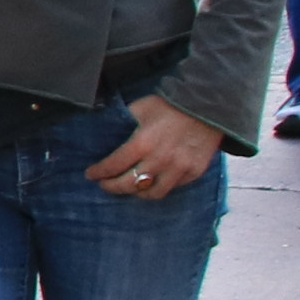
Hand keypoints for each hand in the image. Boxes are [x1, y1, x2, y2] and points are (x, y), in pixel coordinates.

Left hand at [83, 96, 220, 201]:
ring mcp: (179, 169)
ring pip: (151, 194)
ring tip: (129, 187)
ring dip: (136, 192)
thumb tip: (105, 126)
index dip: (98, 173)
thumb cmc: (172, 105)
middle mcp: (160, 160)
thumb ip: (123, 120)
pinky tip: (152, 182)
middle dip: (112, 187)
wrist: (208, 106)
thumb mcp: (141, 107)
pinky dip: (159, 187)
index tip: (91, 175)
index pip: (113, 166)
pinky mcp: (194, 173)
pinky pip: (172, 188)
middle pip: (128, 185)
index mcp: (142, 143)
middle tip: (104, 184)